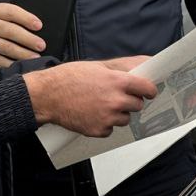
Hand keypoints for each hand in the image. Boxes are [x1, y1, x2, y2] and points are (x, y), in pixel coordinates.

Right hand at [0, 2, 44, 66]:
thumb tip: (34, 26)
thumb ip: (10, 17)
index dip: (25, 18)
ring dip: (21, 52)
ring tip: (34, 57)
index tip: (38, 25)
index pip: (10, 12)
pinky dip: (9, 63)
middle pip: (9, 30)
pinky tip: (18, 65)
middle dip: (27, 38)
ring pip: (4, 46)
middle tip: (40, 45)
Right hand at [24, 57, 155, 136]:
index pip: (147, 88)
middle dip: (130, 101)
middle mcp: (115, 100)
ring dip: (117, 113)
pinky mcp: (98, 130)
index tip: (148, 91)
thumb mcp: (97, 66)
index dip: (149, 90)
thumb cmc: (68, 78)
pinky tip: (92, 114)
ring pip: (125, 119)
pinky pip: (110, 129)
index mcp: (116, 81)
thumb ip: (121, 67)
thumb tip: (142, 64)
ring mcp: (107, 118)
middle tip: (116, 96)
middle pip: (138, 105)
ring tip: (100, 104)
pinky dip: (104, 124)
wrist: (47, 95)